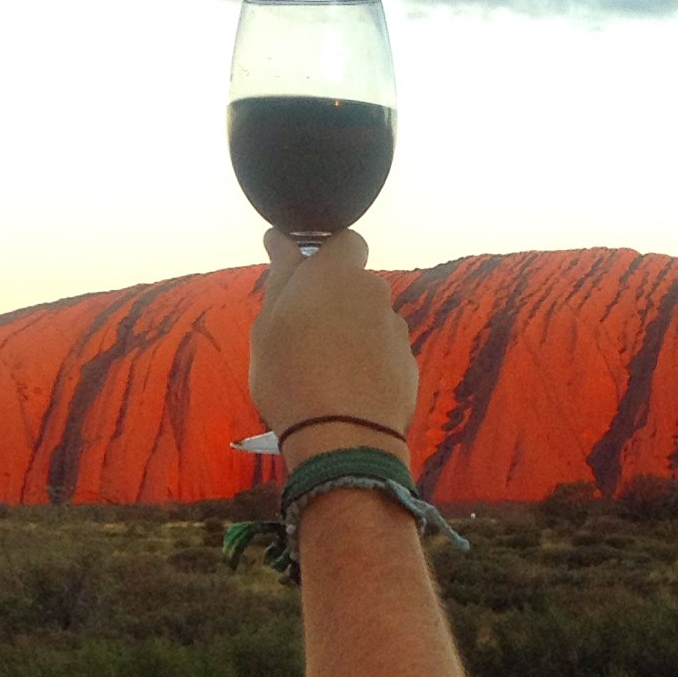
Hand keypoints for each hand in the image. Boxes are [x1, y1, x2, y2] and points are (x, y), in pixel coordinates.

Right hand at [249, 231, 418, 464]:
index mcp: (337, 274)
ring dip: (355, 336)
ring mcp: (396, 331)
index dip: (329, 256)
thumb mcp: (268, 325)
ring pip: (372, 322)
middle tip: (307, 338)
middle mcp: (375, 293)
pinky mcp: (409, 366)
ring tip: (328, 374)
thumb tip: (280, 238)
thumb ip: (280, 276)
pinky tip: (350, 394)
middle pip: (358, 287)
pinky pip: (385, 356)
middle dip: (338, 303)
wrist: (342, 438)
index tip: (308, 281)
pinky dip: (371, 366)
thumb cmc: (291, 376)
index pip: (346, 241)